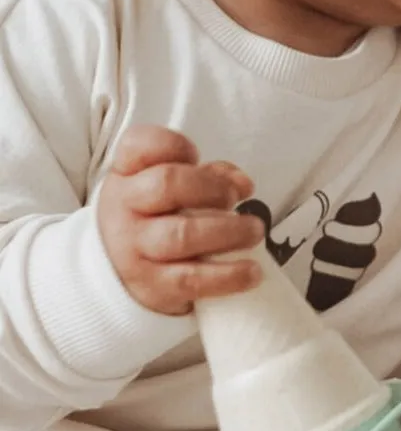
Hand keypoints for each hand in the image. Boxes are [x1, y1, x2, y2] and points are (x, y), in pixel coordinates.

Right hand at [97, 125, 265, 315]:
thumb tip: (242, 182)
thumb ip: (204, 176)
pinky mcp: (154, 285)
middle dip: (213, 187)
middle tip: (235, 198)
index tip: (197, 155)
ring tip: (254, 231)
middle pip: (168, 184)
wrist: (117, 276)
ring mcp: (137, 248)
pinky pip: (194, 279)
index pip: (140, 145)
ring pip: (183, 234)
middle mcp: (125, 208)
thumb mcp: (164, 191)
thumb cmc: (153, 221)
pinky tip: (252, 272)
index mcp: (126, 175)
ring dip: (230, 231)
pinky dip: (230, 275)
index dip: (175, 145)